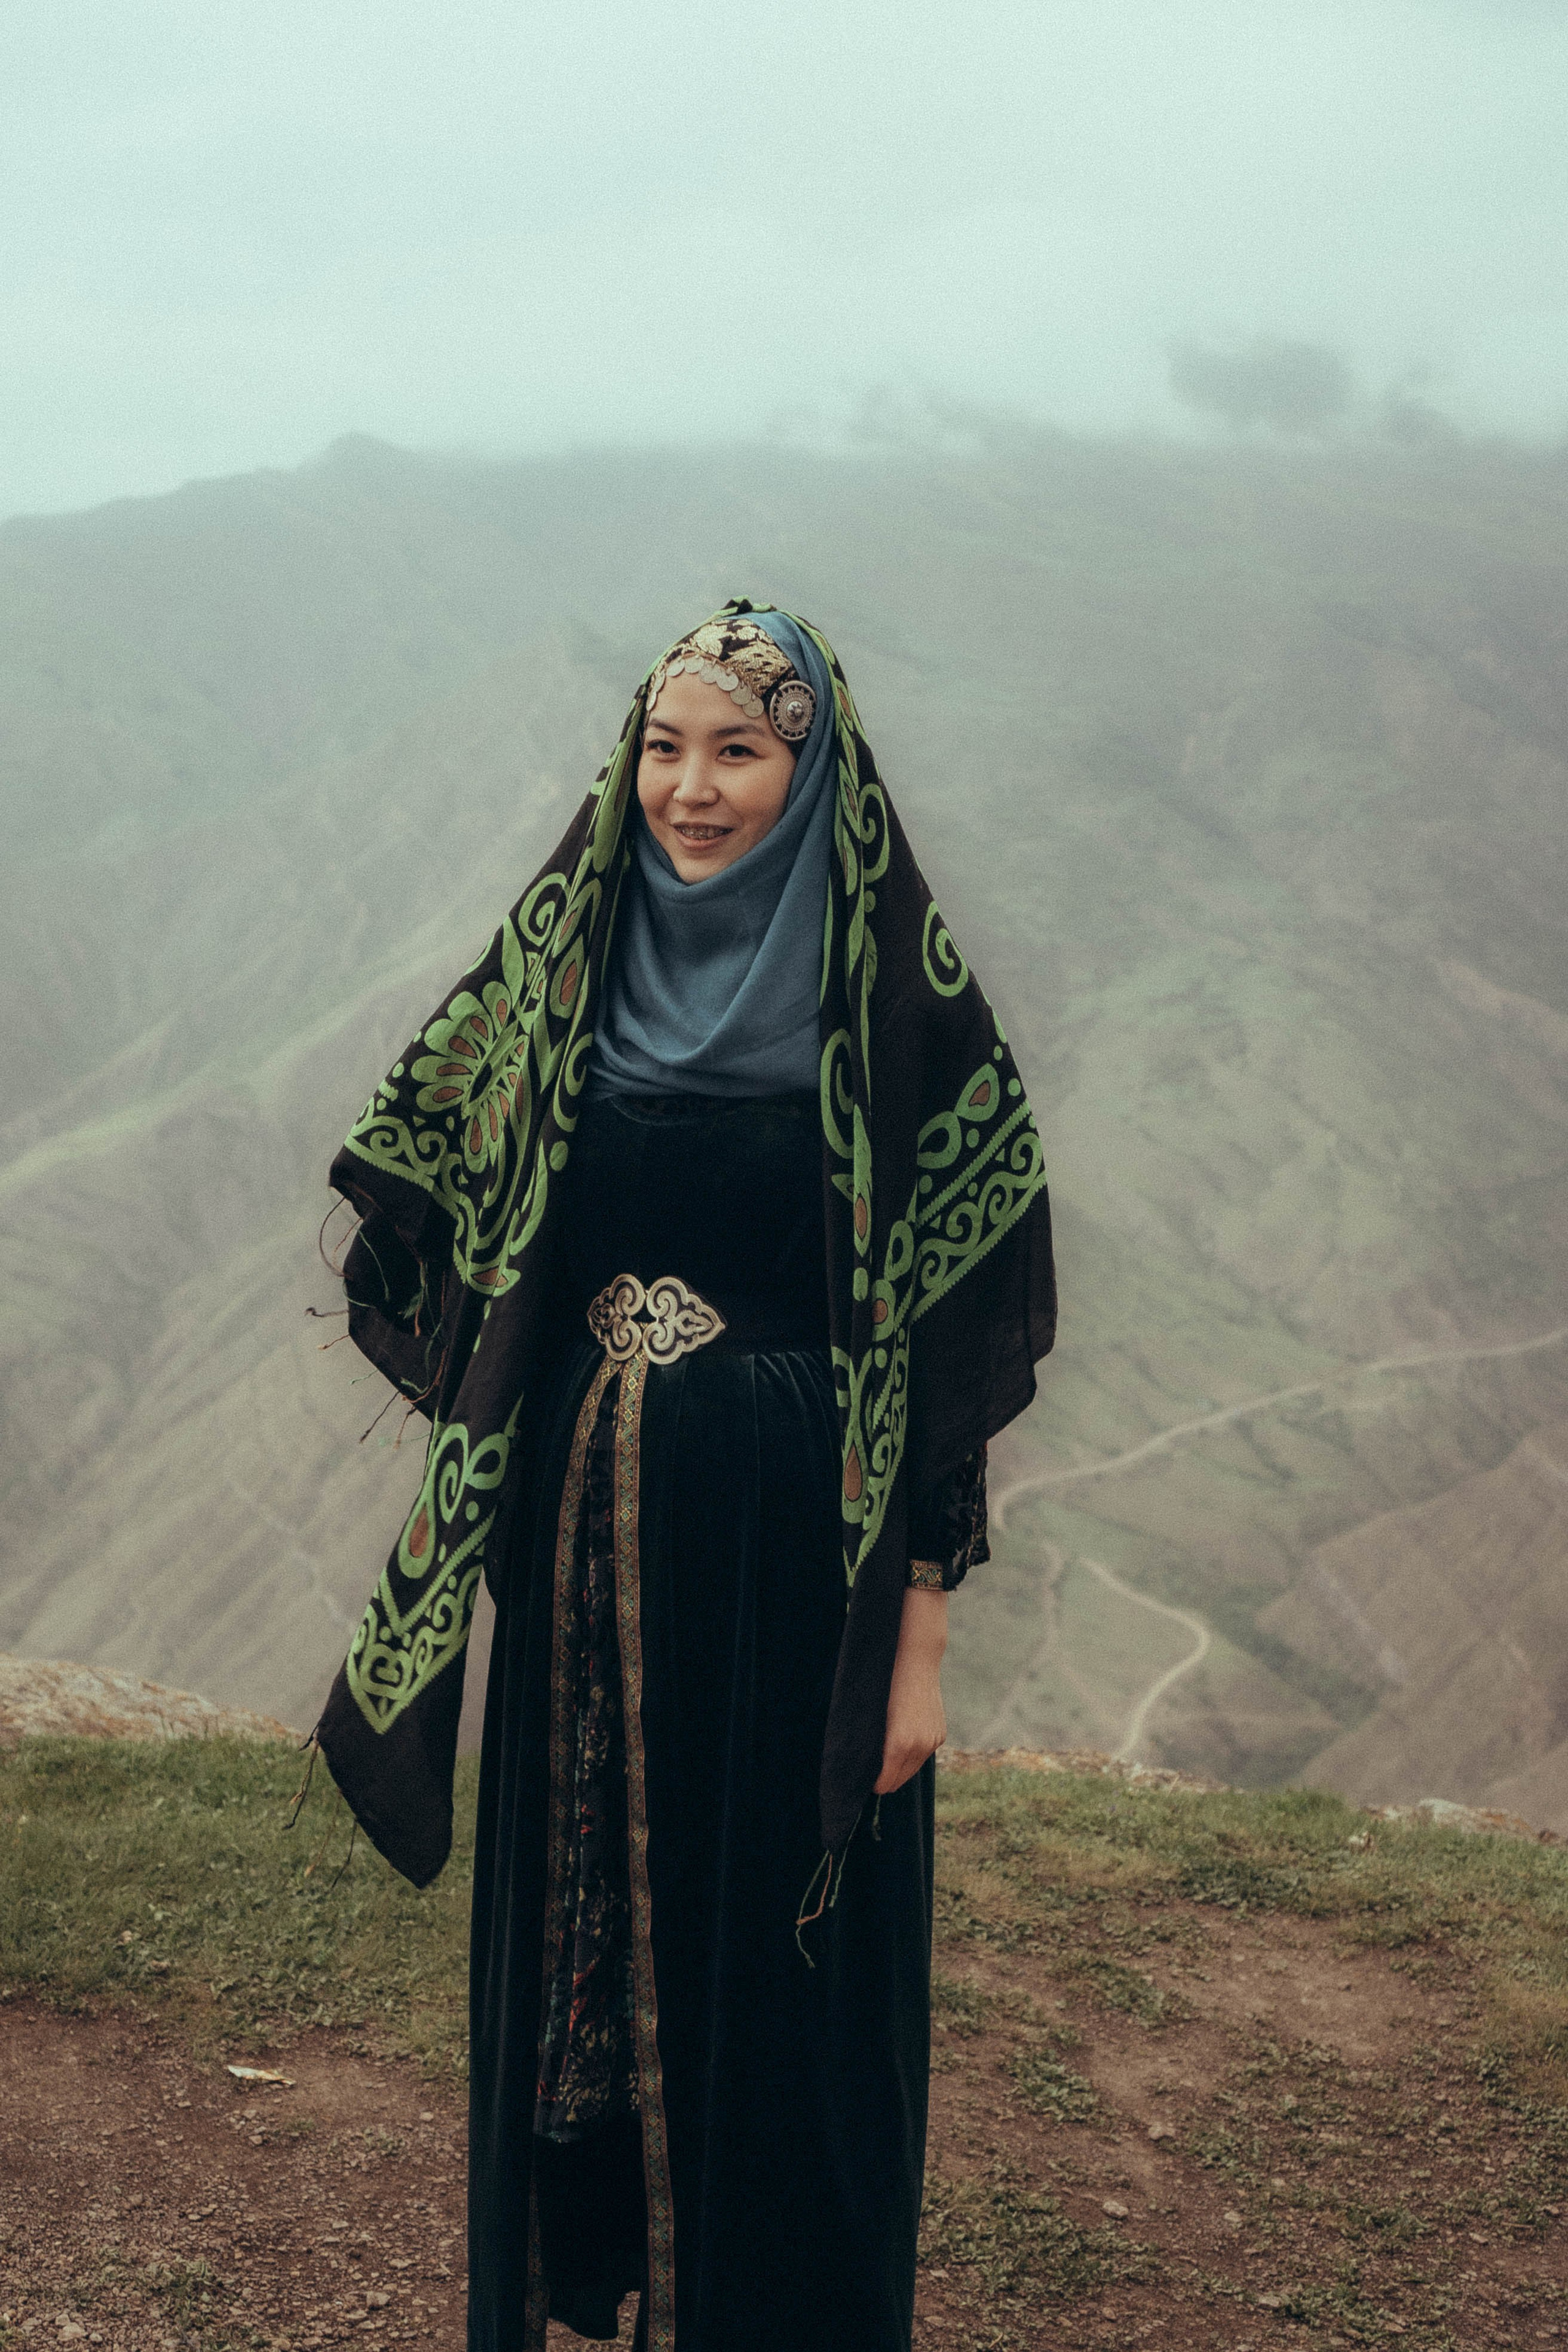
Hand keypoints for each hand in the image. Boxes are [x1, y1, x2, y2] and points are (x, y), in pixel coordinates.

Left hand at [875, 1588, 947, 1794]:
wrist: (915, 1661)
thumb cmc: (883, 1685)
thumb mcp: (870, 1716)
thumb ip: (868, 1745)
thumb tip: (859, 1765)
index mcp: (900, 1744)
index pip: (884, 1782)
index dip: (870, 1782)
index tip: (859, 1775)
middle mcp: (920, 1746)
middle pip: (898, 1781)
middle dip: (883, 1777)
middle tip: (868, 1765)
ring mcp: (932, 1741)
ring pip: (911, 1770)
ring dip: (898, 1766)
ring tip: (883, 1752)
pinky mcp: (940, 1734)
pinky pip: (922, 1756)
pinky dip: (911, 1754)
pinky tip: (901, 1739)